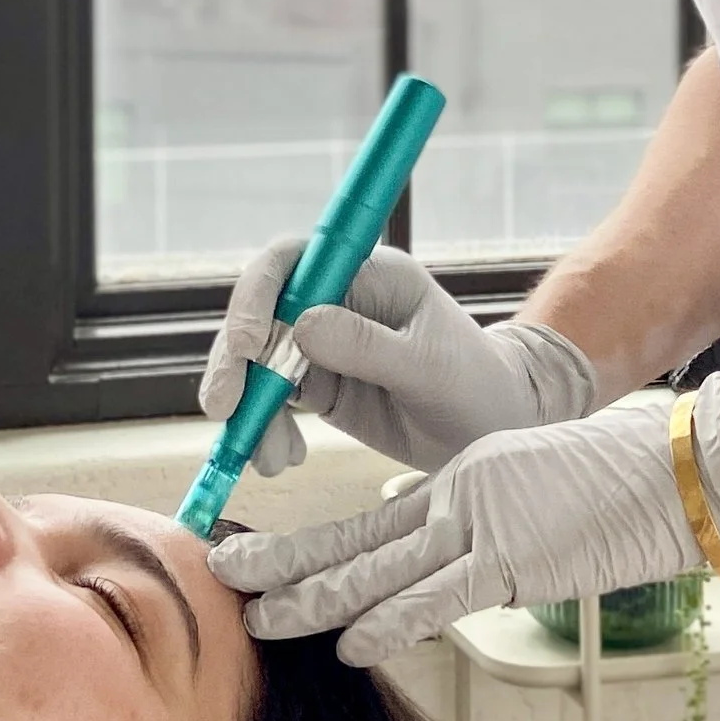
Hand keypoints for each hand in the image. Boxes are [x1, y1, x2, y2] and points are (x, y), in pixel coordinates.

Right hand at [198, 240, 599, 479]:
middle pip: (260, 313)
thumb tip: (300, 328)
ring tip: (272, 458)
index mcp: (369, 273)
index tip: (248, 347)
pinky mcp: (317, 383)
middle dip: (236, 361)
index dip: (258, 295)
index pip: (292, 261)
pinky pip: (270, 400)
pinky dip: (264, 429)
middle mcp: (336, 299)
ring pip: (256, 361)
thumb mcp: (429, 367)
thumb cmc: (476, 386)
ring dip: (250, 407)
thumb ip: (369, 347)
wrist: (493, 431)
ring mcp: (321, 342)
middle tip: (226, 410)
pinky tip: (281, 459)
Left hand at [209, 375, 719, 664]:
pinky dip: (391, 622)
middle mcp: (458, 500)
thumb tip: (460, 577)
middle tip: (222, 573)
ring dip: (315, 597)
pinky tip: (349, 645)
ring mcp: (481, 526)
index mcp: (462, 487)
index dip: (312, 547)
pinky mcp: (511, 554)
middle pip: (353, 540)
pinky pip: (438, 596)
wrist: (673, 465)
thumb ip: (490, 535)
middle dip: (284, 562)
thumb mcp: (538, 501)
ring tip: (261, 616)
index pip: (372, 525)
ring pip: (378, 567)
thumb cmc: (619, 482)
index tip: (262, 557)